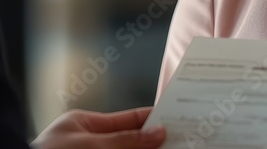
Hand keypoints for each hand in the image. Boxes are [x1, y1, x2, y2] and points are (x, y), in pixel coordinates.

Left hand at [32, 106, 165, 148]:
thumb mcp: (90, 145)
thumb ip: (125, 141)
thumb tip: (157, 133)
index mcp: (83, 126)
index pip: (127, 120)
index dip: (153, 120)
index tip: (178, 121)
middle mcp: (88, 146)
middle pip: (130, 144)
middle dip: (154, 144)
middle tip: (183, 142)